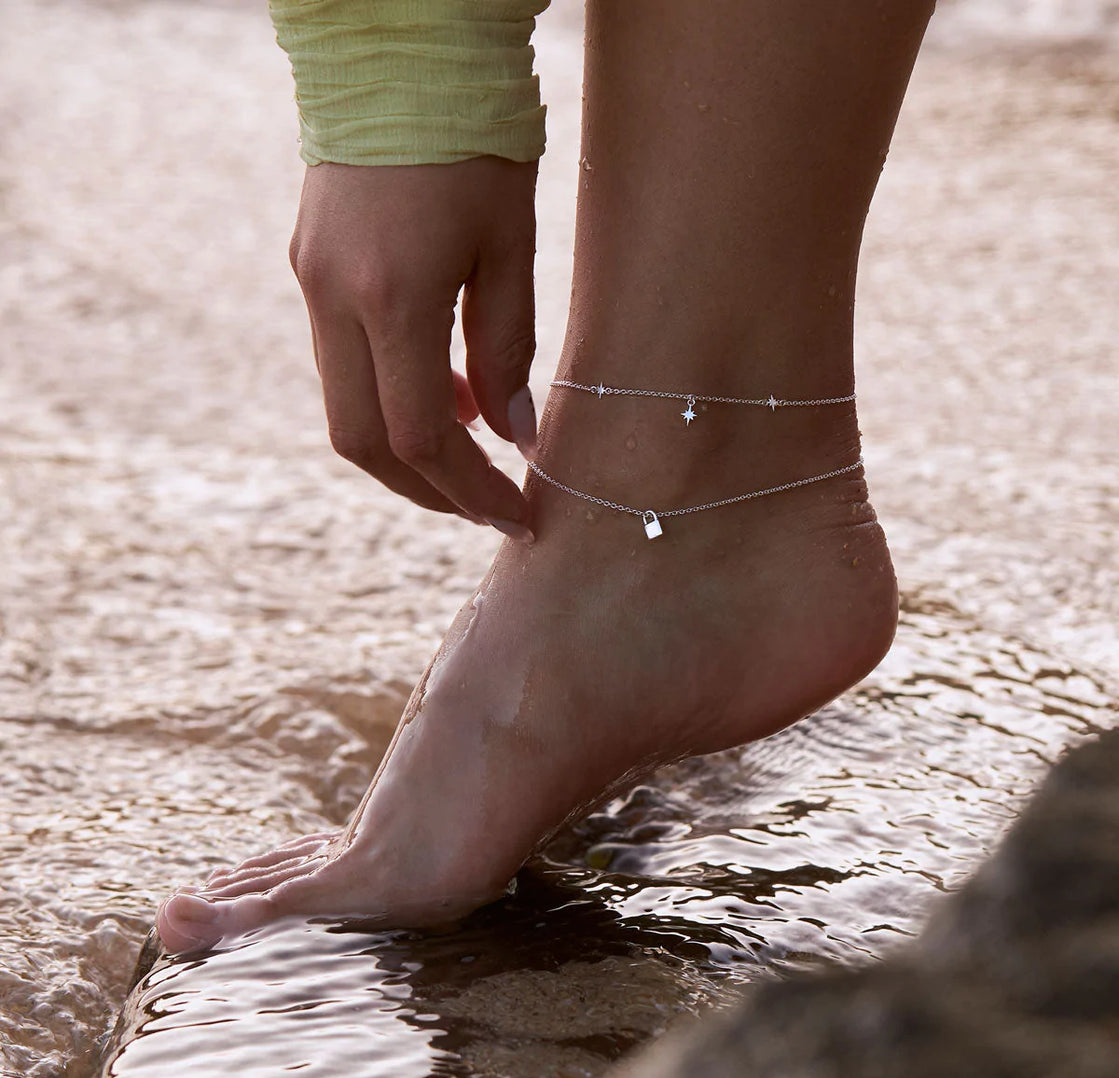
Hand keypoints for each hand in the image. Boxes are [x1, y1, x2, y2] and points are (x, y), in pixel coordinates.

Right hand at [289, 157, 538, 537]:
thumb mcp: (509, 248)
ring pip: (345, 408)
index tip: (515, 515)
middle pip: (363, 443)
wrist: (400, 53)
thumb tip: (512, 434)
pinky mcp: (309, 268)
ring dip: (406, 446)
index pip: (420, 438)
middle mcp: (334, 299)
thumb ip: (508, 350)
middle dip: (426, 489)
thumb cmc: (474, 139)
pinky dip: (388, 395)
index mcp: (392, 297)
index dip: (469, 491)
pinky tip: (439, 390)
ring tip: (471, 449)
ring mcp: (311, 284)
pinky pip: (341, 362)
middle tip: (484, 504)